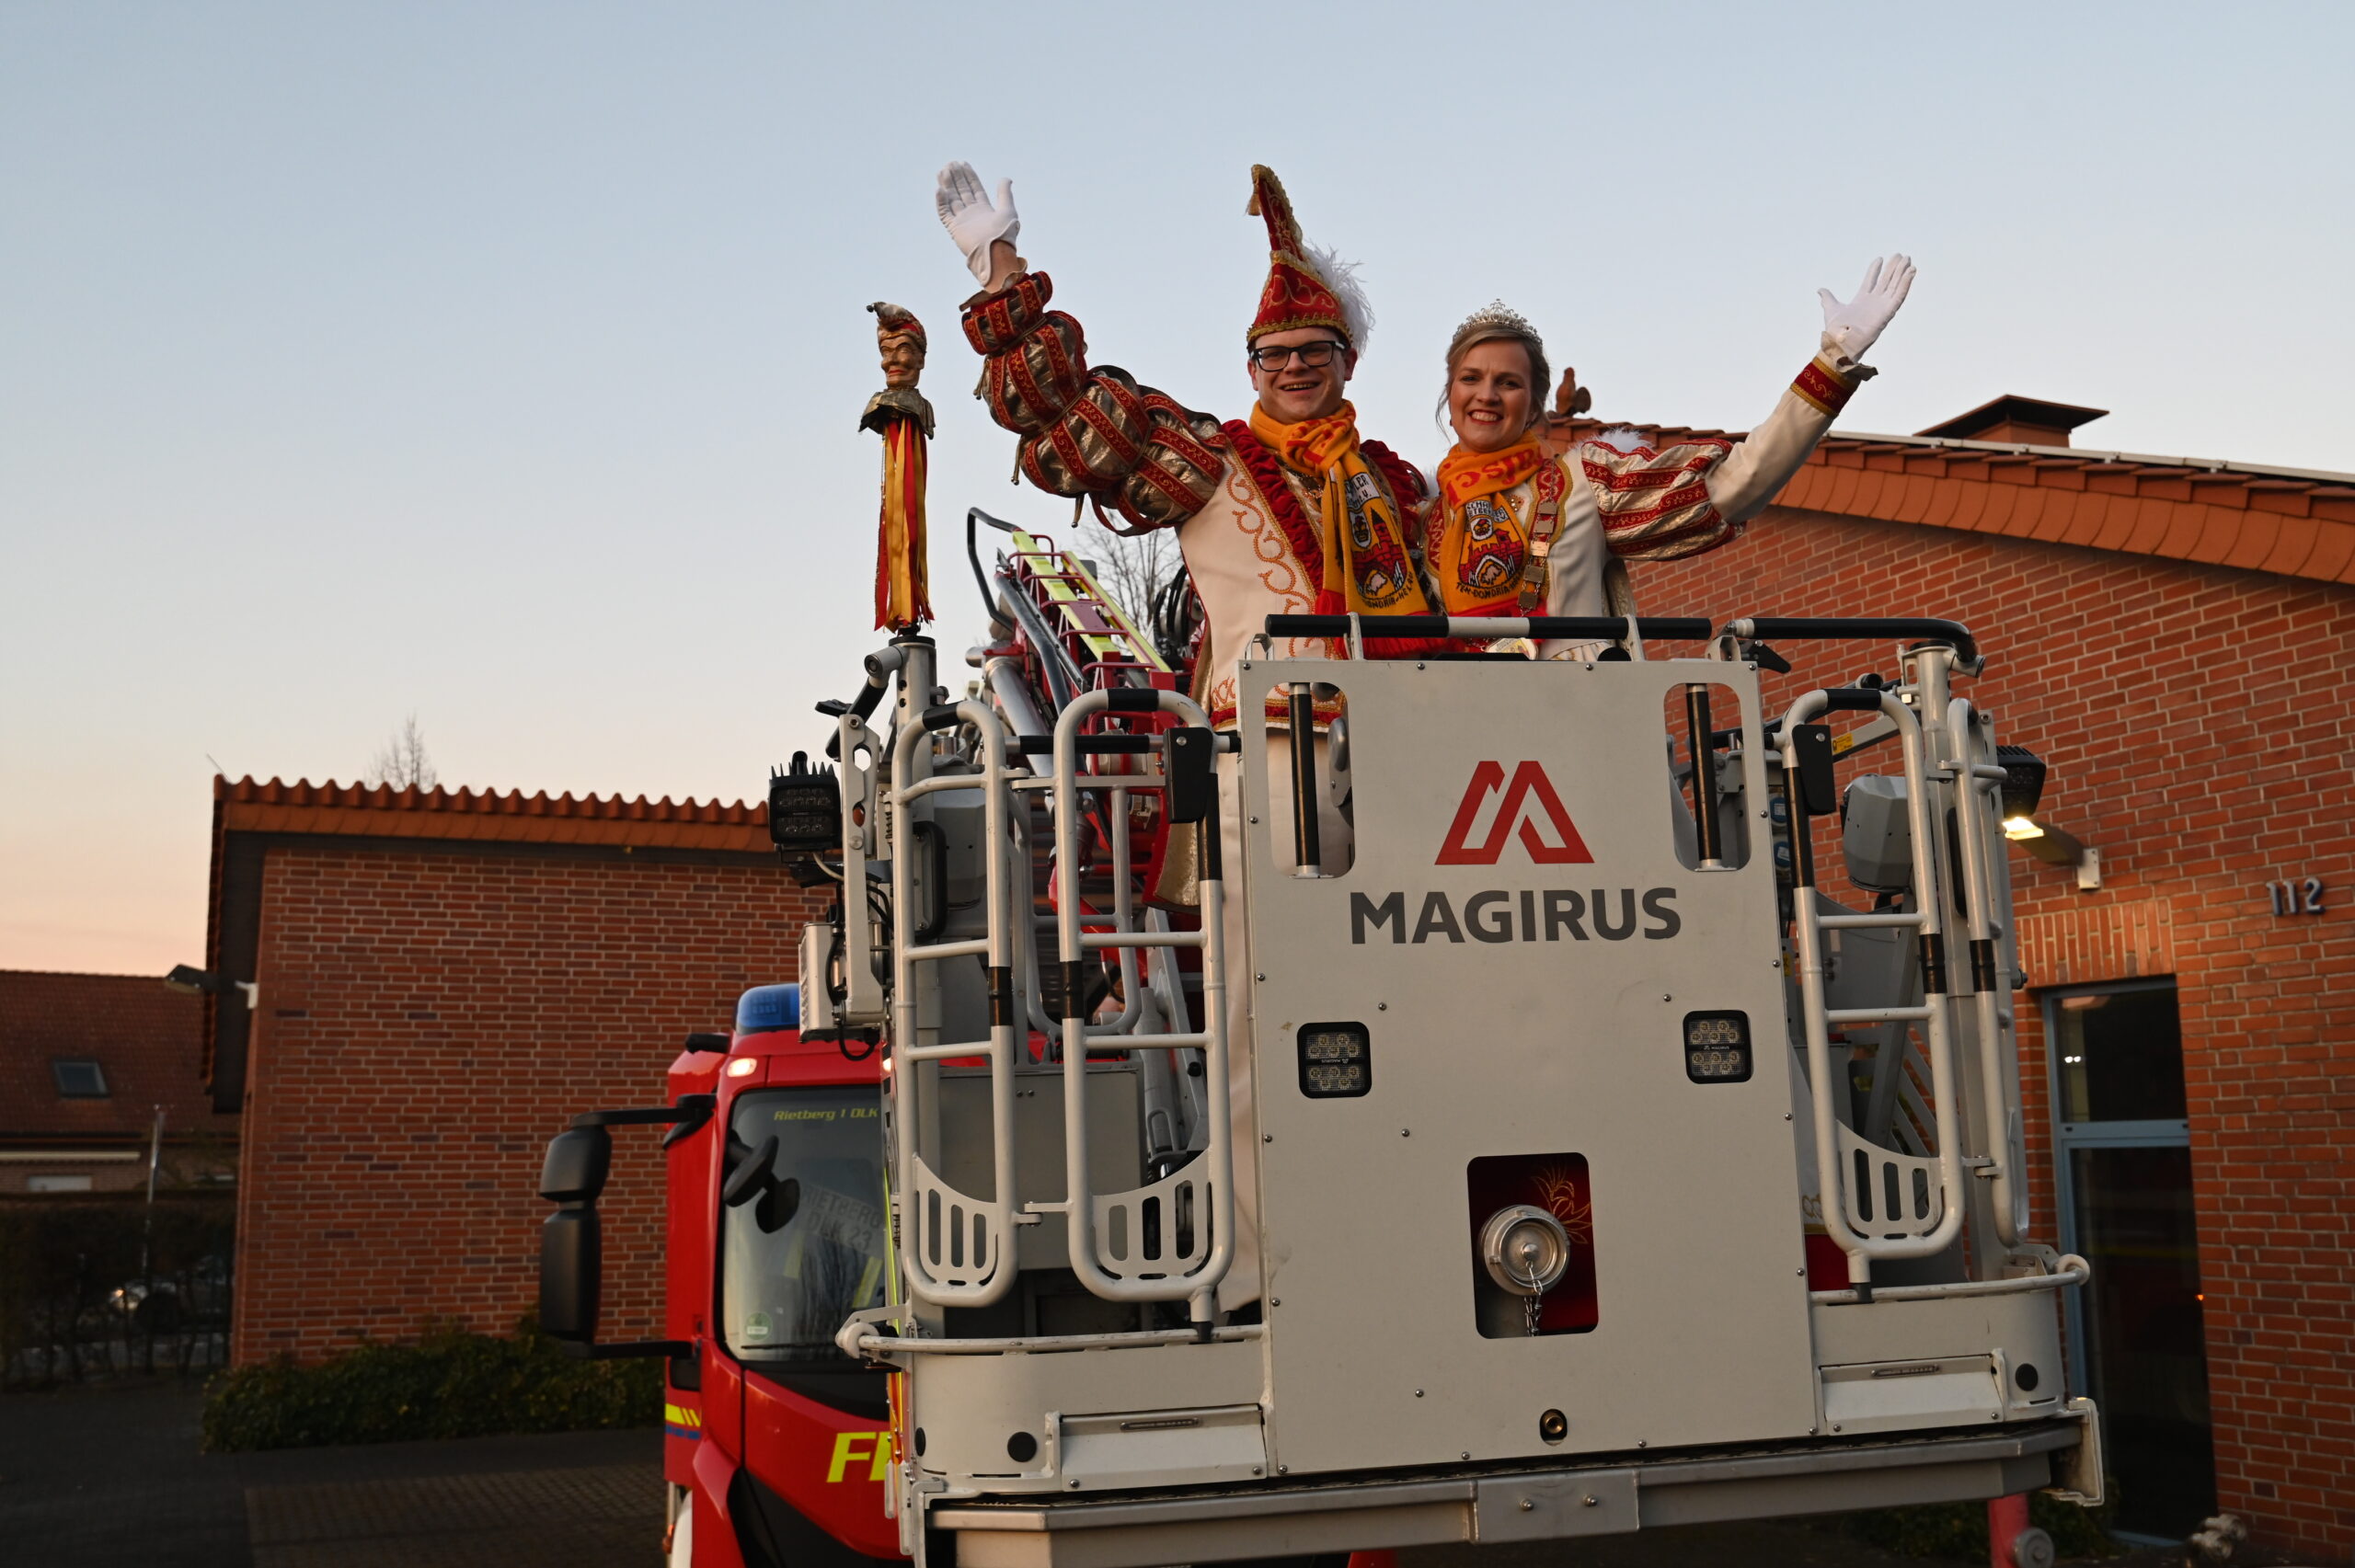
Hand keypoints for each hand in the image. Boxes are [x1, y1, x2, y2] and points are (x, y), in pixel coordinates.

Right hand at [936, 161, 1020, 285]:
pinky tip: (939, 189)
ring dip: (947, 185)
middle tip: (951, 163)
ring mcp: (962, 220)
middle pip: (961, 191)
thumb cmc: (1005, 234)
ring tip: (943, 171)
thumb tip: (1006, 178)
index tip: (963, 163)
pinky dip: (941, 201)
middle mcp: (972, 214)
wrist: (996, 253)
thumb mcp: (1008, 209)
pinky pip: (945, 213)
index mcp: (984, 209)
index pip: (974, 188)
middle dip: (956, 177)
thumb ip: (1004, 193)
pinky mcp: (954, 228)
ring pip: (952, 199)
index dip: (969, 176)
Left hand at [1817, 255, 1914, 361]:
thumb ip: (1828, 298)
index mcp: (1862, 300)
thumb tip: (1820, 290)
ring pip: (1895, 286)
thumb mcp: (1831, 308)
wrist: (1840, 342)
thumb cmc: (1835, 329)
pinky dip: (1906, 283)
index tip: (1879, 259)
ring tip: (1908, 260)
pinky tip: (1911, 272)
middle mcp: (1874, 302)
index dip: (1875, 270)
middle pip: (1886, 281)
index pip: (1870, 281)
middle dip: (1893, 268)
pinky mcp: (1888, 312)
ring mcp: (1882, 306)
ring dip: (1902, 273)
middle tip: (1899, 255)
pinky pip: (1900, 295)